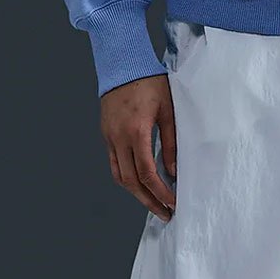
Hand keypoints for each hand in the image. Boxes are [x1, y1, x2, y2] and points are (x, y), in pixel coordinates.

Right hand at [100, 74, 176, 221]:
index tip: (173, 203)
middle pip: (131, 181)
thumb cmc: (149, 82)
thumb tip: (173, 172)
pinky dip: (125, 178)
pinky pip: (113, 164)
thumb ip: (171, 143)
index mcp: (136, 131)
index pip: (147, 173)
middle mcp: (119, 138)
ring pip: (119, 176)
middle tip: (164, 213)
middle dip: (149, 201)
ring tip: (153, 203)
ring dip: (136, 193)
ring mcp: (109, 137)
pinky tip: (139, 184)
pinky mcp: (106, 135)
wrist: (123, 65)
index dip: (160, 192)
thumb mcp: (168, 111)